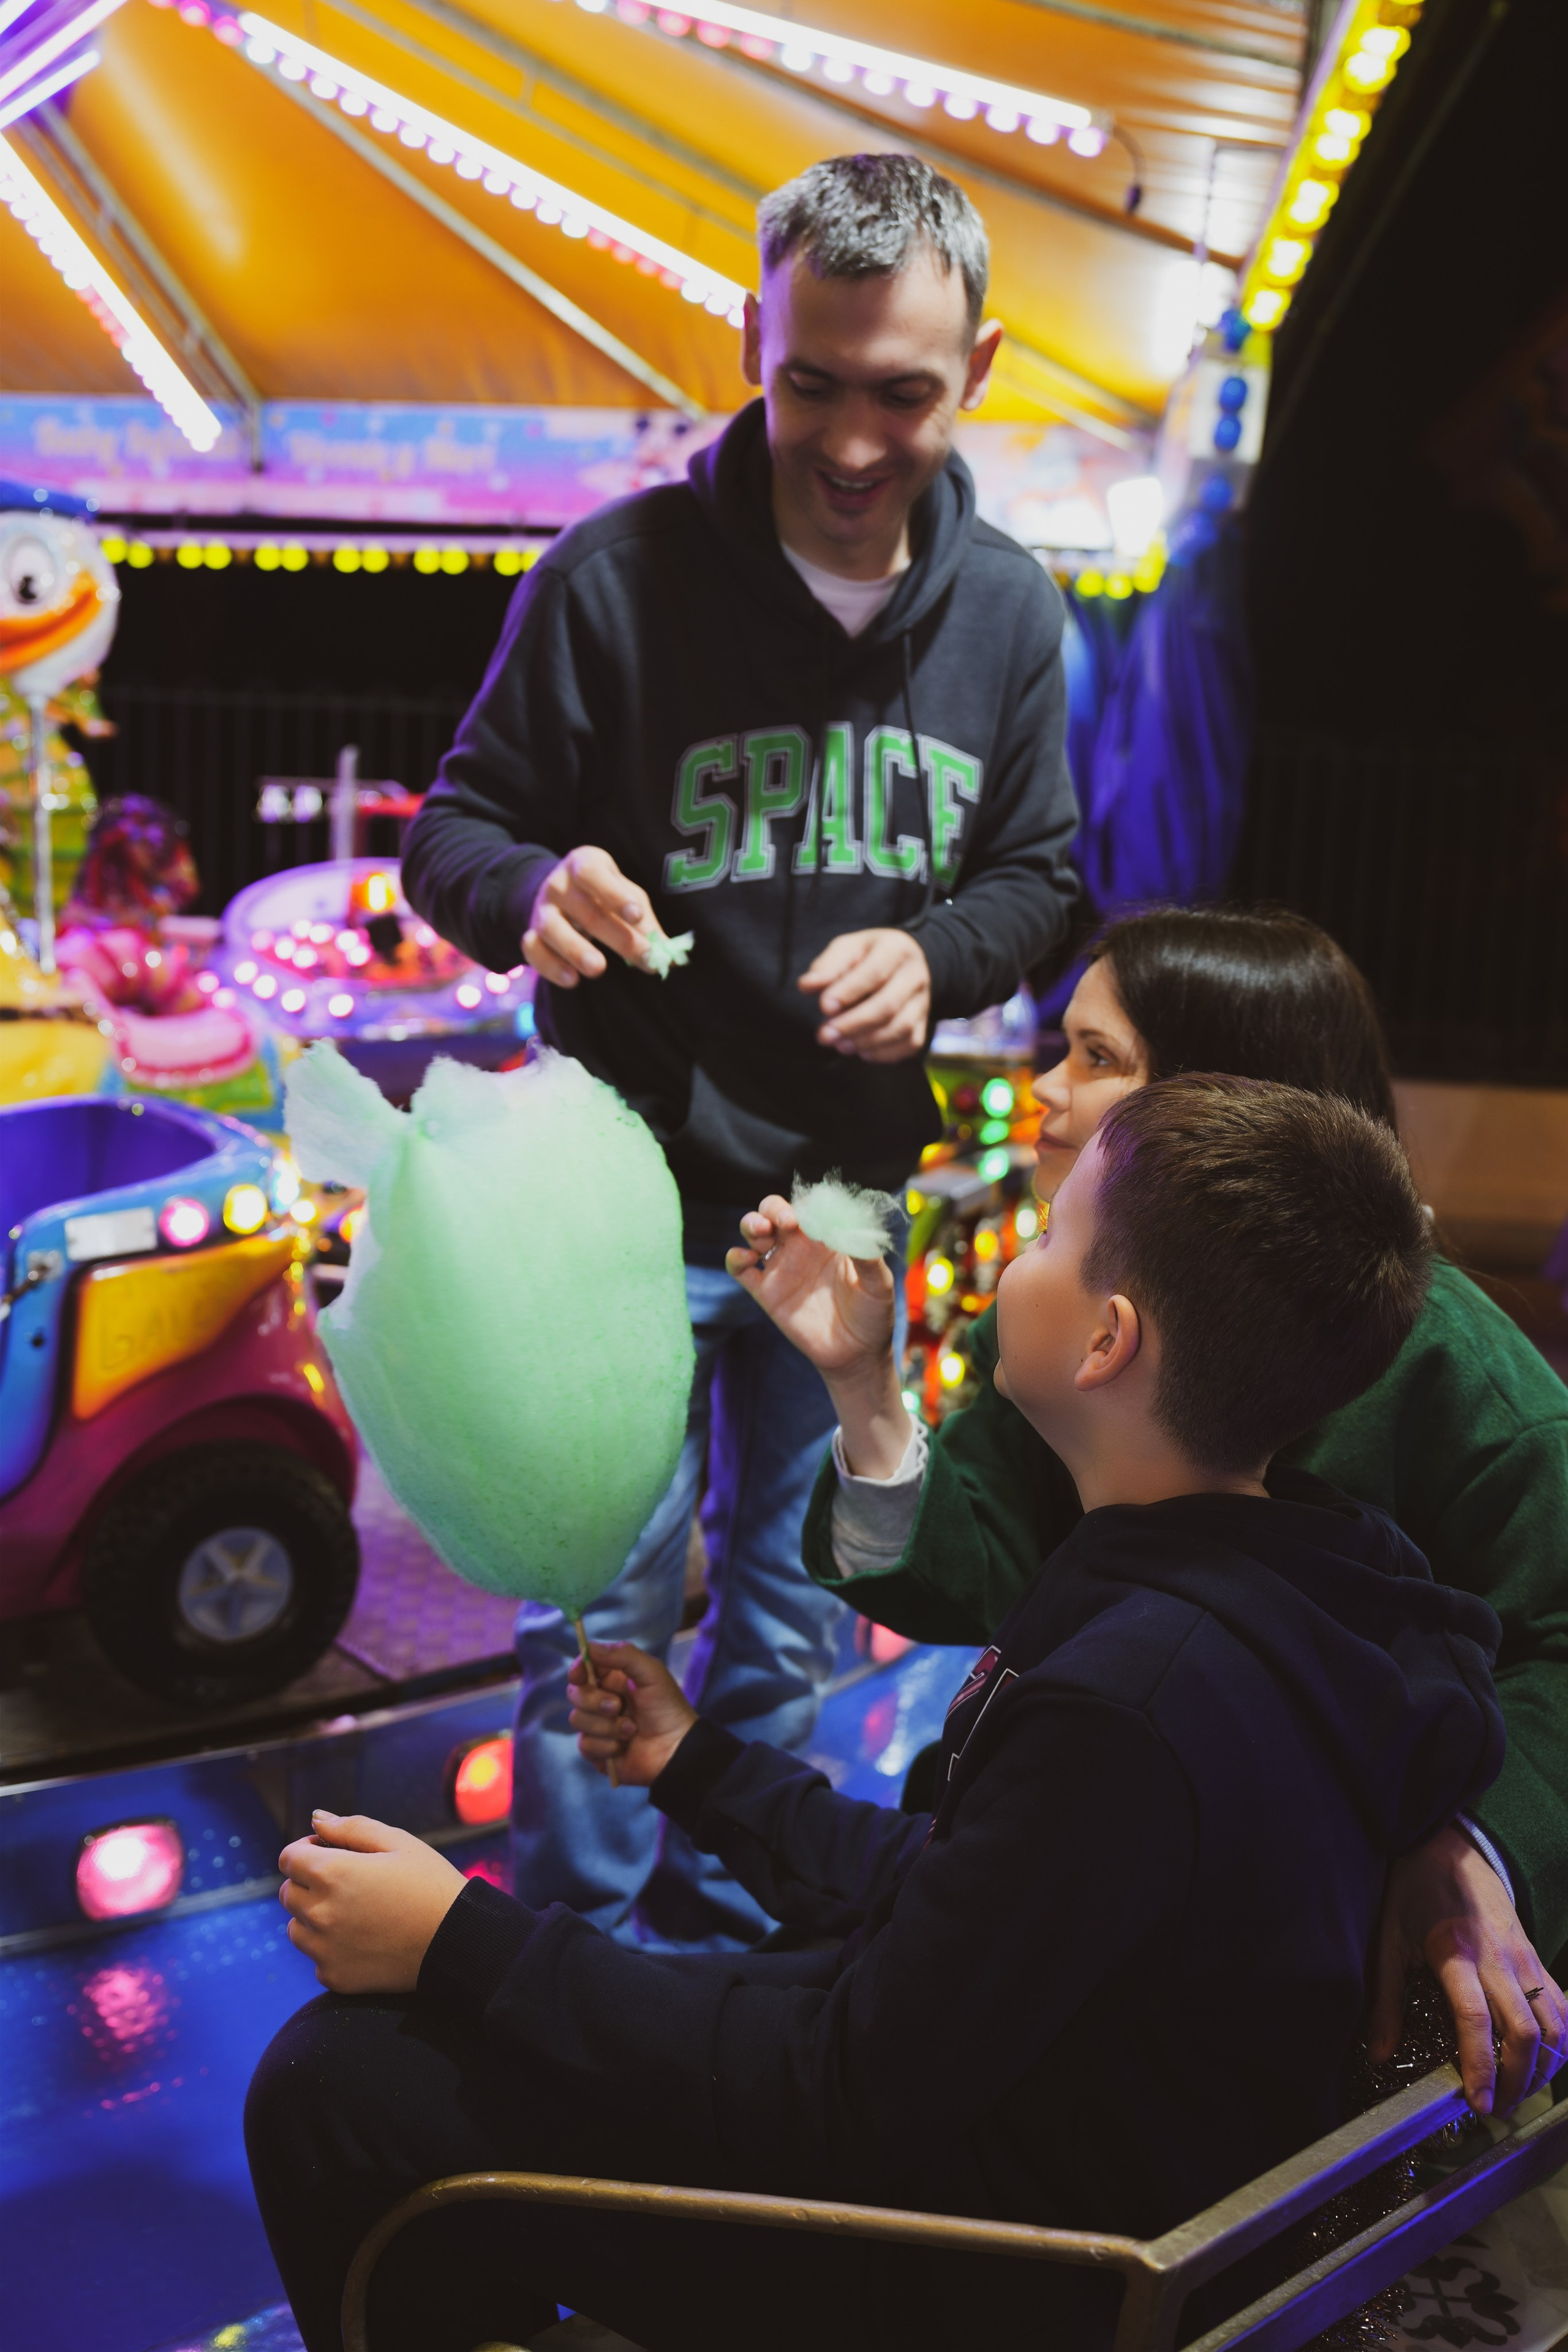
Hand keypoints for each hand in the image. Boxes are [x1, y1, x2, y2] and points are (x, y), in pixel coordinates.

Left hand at [278, 1811, 467, 1993]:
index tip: (330, 1853)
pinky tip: (364, 1940)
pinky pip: (317, 1958)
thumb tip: (317, 1819)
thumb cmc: (430, 1884)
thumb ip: (350, 1828)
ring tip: (354, 1913)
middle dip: (309, 1882)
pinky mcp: (334, 1976)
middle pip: (289, 1893)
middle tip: (348, 1883)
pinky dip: (332, 1948)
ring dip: (314, 1917)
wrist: (457, 1941)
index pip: (288, 1858)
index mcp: (332, 1873)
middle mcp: (319, 1912)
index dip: (307, 1850)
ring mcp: (324, 1949)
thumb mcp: (397, 1842)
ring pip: (297, 1928)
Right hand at [523, 846, 663, 987]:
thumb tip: (669, 959)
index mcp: (585, 865)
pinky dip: (550, 966)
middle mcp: (559, 884)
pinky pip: (533, 949)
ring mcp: (542, 909)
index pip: (594, 874)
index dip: (615, 895)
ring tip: (599, 968)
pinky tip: (572, 980)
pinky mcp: (531, 933)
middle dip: (617, 936)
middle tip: (644, 957)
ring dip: (576, 949)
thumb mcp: (627, 899)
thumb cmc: (604, 895)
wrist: (560, 894)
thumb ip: (646, 925)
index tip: (636, 916)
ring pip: (552, 928)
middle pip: (585, 910)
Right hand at [567, 1641, 697, 1786]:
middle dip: (595, 1701)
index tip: (579, 1674)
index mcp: (614, 1679)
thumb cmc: (667, 1707)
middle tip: (618, 1706)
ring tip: (630, 1729)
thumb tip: (588, 1648)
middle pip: (575, 1694)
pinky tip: (623, 1746)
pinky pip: (585, 1745)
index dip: (578, 1670)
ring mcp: (598, 1726)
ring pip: (577, 1719)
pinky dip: (606, 1745)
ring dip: (606, 1726)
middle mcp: (602, 1700)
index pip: (584, 1669)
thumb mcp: (652, 1672)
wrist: (675, 1749)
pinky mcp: (597, 1750)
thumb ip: (623, 1654)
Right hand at [727, 1197, 909, 1475]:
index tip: (814, 1215)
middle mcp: (801, 1246)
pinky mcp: (765, 1291)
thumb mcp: (879, 1283)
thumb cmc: (873, 1314)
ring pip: (754, 1232)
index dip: (808, 1203)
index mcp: (828, 1237)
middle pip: (775, 1211)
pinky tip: (746, 1258)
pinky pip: (740, 1268)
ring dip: (752, 1223)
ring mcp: (781, 1267)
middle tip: (787, 1223)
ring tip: (762, 1232)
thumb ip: (867, 1256)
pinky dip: (735, 1257)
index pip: (810, 1206)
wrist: (857, 1355)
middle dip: (775, 1208)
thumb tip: (853, 1230)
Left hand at [799, 929, 929, 1062]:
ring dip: (866, 1042)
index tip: (824, 1007)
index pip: (875, 972)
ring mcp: (923, 1003)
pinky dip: (882, 1053)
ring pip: (901, 1029)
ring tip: (839, 1045)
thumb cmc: (867, 956)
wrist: (901, 964)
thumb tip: (807, 986)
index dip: (848, 992)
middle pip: (888, 1005)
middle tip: (824, 1035)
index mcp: (896, 949)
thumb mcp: (846, 949)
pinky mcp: (923, 1025)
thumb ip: (826, 966)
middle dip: (853, 1024)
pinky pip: (908, 1046)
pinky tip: (860, 1050)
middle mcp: (915, 976)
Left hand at [1368, 1823, 1567, 2114]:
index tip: (1478, 2102)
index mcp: (1455, 1953)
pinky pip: (1562, 2007)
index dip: (1480, 2065)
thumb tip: (1377, 2054)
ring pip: (1552, 2025)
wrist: (1447, 1845)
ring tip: (1517, 2094)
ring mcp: (1524, 1958)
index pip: (1475, 2019)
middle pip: (1523, 2032)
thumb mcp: (1388, 1940)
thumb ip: (1385, 2000)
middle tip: (1496, 2110)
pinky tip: (1544, 2062)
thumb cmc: (1414, 1891)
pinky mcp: (1537, 1957)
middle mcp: (1498, 1958)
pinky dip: (1561, 2041)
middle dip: (1515, 2081)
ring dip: (1542, 2068)